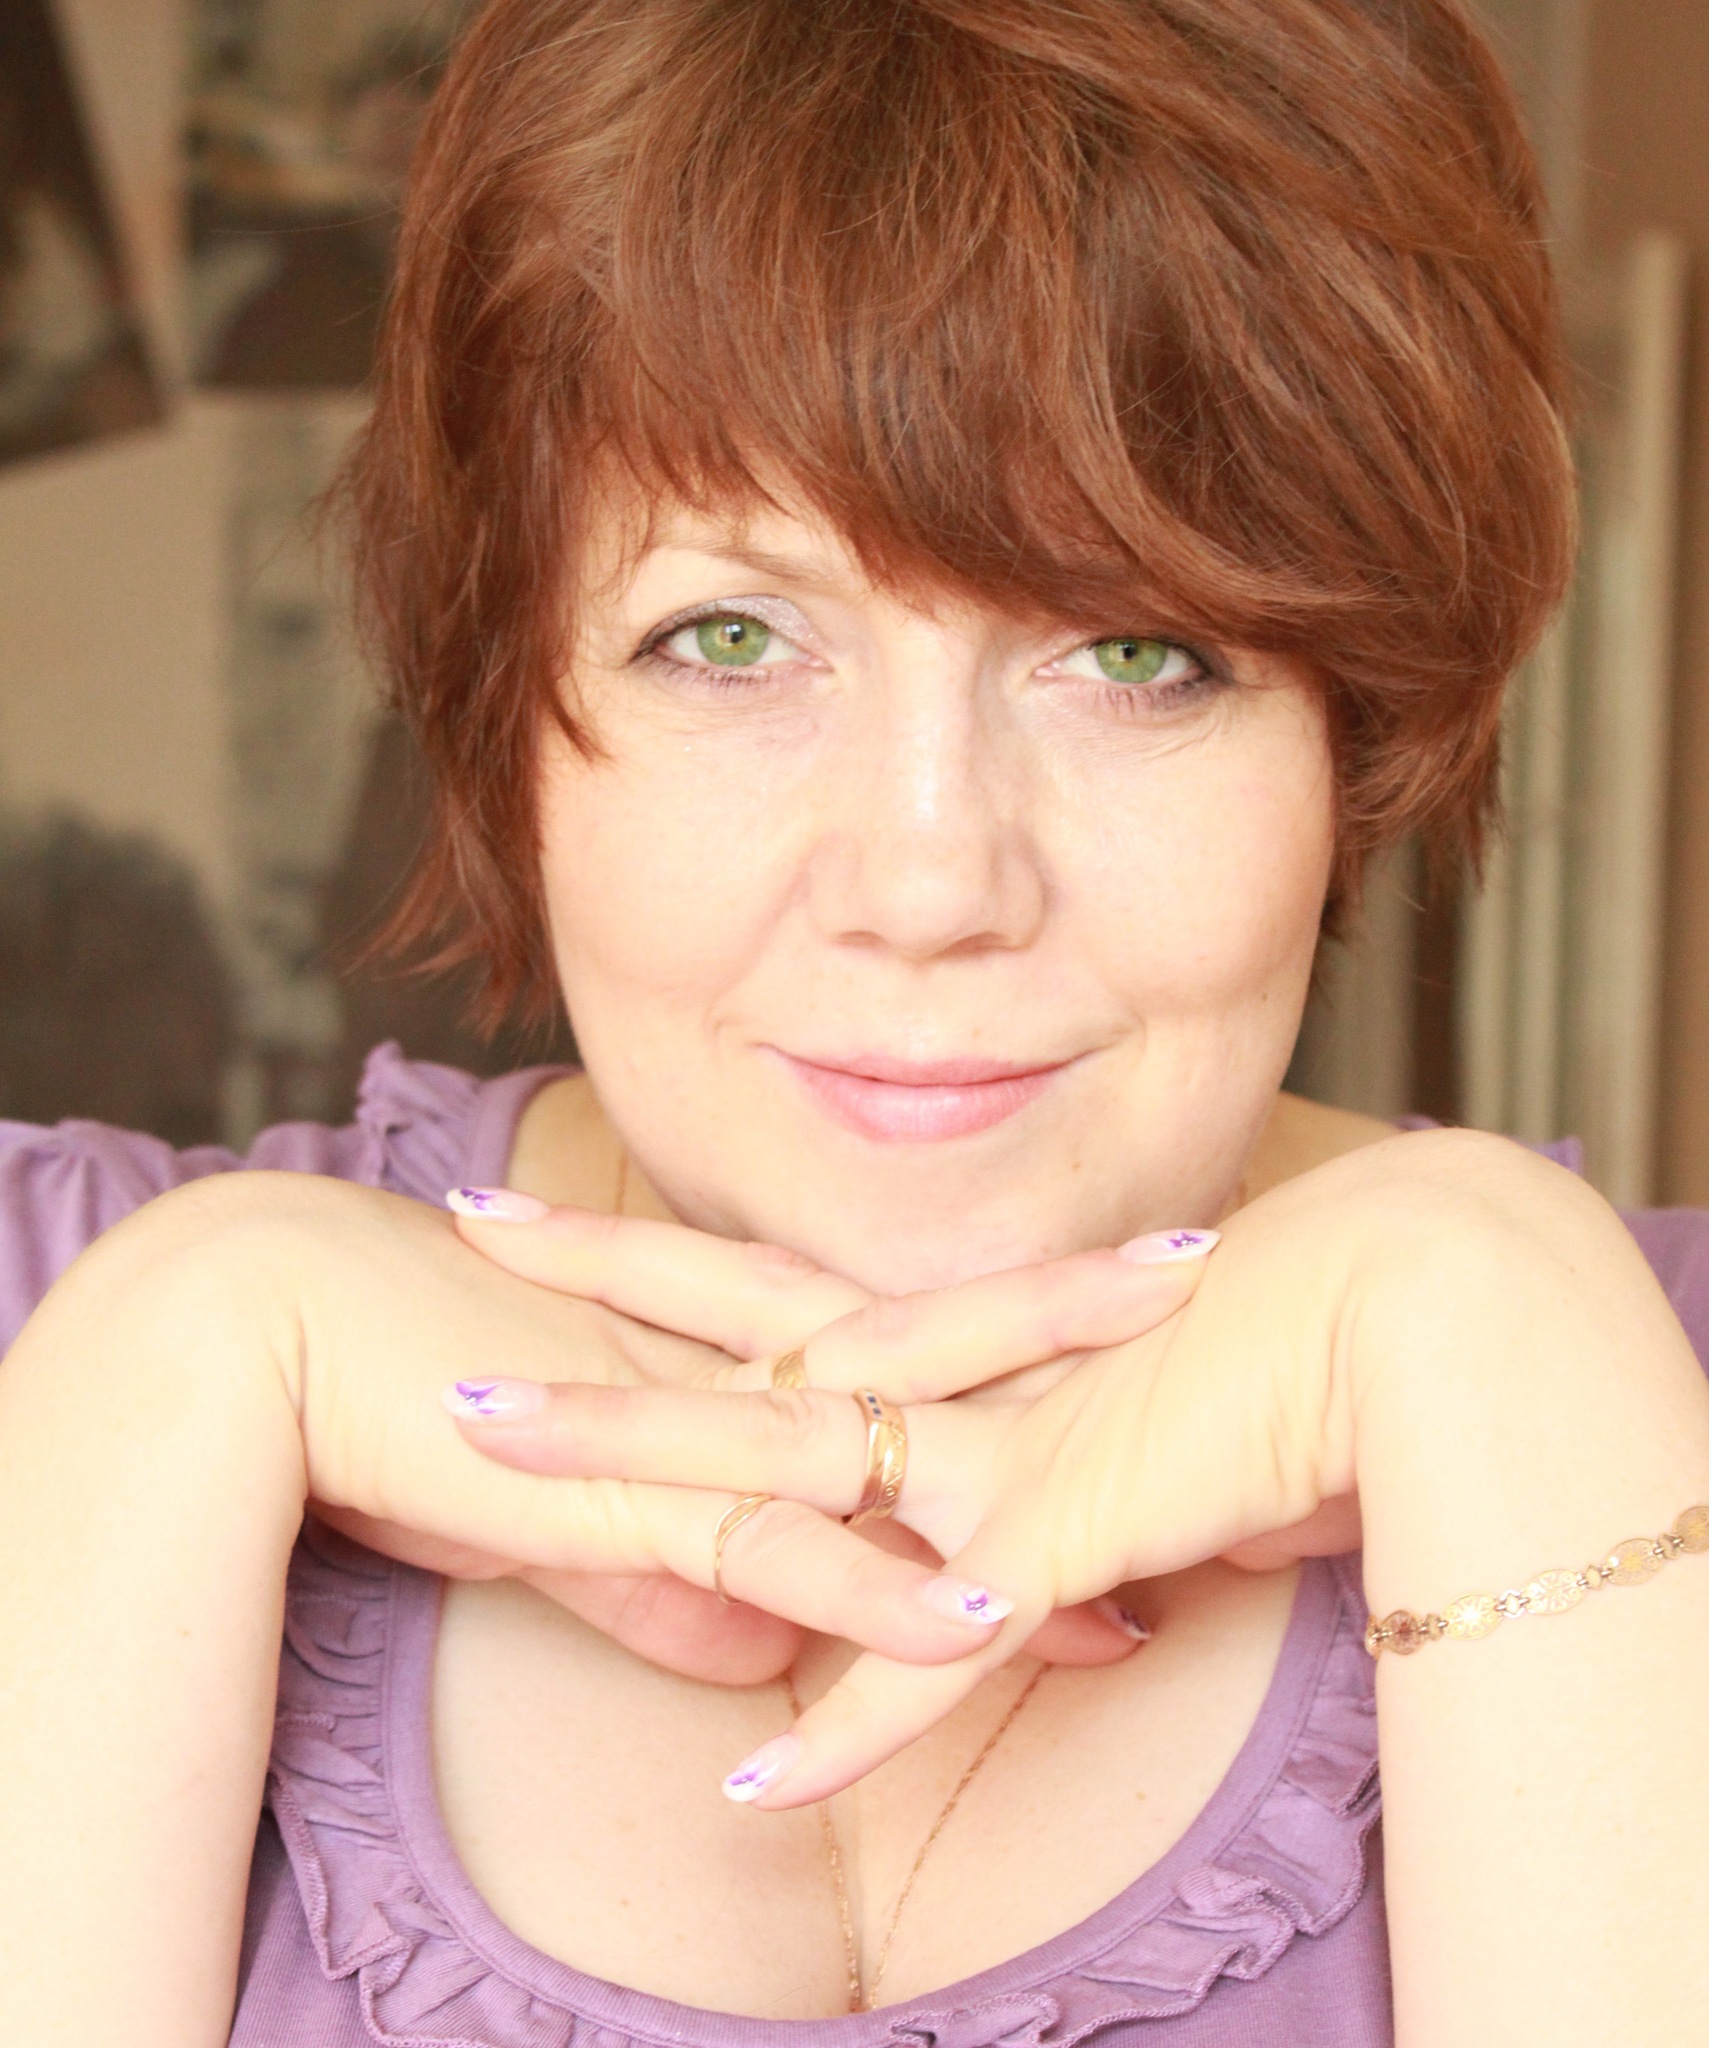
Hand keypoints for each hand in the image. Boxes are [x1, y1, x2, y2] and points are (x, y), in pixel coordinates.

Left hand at [448, 1127, 1662, 1801]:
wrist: (1396, 1312)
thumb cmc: (1278, 1333)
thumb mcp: (1122, 1374)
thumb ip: (1042, 1420)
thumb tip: (1013, 1453)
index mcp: (954, 1334)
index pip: (767, 1277)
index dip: (650, 1245)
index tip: (542, 1199)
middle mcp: (945, 1379)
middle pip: (729, 1330)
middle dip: (585, 1299)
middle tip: (453, 1238)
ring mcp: (981, 1457)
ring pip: (770, 1462)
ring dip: (626, 1470)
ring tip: (483, 1457)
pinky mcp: (1049, 1550)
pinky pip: (926, 1663)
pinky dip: (848, 1733)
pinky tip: (753, 1791)